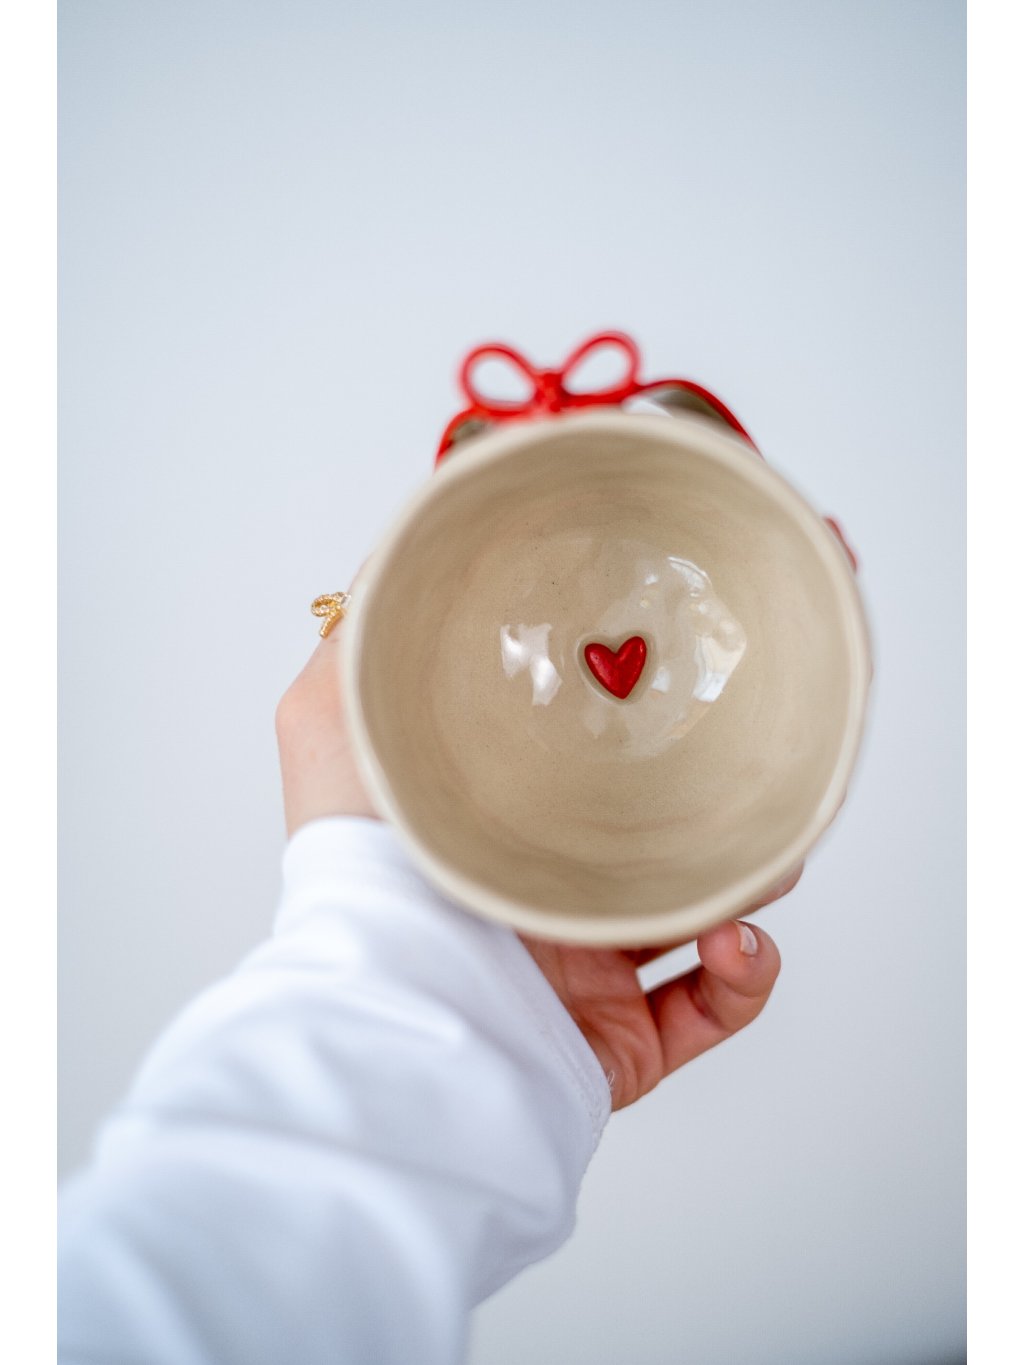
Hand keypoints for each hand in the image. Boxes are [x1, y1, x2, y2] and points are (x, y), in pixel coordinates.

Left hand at [276, 629, 797, 1110]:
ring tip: (761, 855)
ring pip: (707, 913)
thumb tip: (408, 543)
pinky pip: (715, 1010)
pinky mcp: (616, 1042)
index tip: (704, 670)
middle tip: (764, 761)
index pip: (595, 762)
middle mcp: (542, 892)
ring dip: (754, 877)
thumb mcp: (334, 707)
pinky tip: (734, 938)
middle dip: (726, 799)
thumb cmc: (354, 856)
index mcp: (499, 823)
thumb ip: (368, 623)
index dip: (650, 720)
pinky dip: (748, 975)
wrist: (394, 1001)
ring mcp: (585, 971)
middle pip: (666, 834)